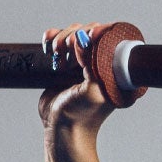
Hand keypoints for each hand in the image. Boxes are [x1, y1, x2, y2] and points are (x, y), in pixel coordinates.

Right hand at [39, 21, 117, 136]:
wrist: (63, 130)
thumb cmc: (82, 115)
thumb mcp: (91, 89)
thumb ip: (90, 63)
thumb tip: (83, 37)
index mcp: (114, 70)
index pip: (109, 39)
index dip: (97, 31)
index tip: (84, 36)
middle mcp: (100, 64)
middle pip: (89, 33)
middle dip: (74, 35)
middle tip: (64, 47)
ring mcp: (82, 64)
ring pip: (73, 35)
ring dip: (62, 37)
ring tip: (55, 52)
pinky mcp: (65, 65)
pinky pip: (59, 43)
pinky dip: (52, 38)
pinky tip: (47, 43)